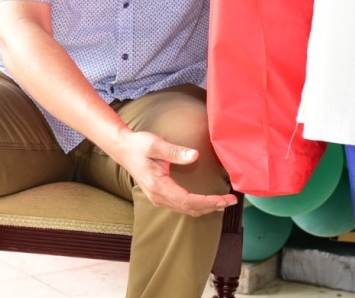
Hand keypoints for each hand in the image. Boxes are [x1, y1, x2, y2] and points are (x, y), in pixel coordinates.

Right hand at [117, 131, 237, 216]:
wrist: (123, 149)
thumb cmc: (139, 145)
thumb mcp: (155, 144)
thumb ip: (175, 151)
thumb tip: (195, 155)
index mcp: (158, 186)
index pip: (188, 200)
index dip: (208, 202)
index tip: (224, 198)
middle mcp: (158, 197)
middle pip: (190, 209)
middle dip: (212, 206)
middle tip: (231, 200)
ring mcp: (158, 198)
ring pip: (186, 210)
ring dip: (206, 208)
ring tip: (224, 202)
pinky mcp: (160, 196)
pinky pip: (182, 207)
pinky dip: (197, 206)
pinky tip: (208, 201)